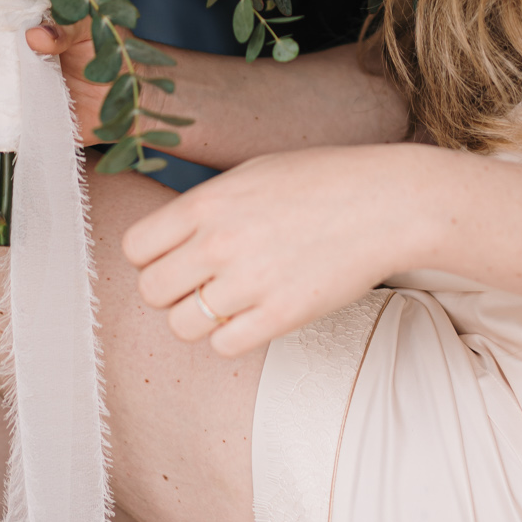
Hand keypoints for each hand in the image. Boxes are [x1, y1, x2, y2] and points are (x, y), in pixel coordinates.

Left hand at [121, 143, 436, 356]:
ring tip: (231, 300)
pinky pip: (223, 347)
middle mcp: (220, 242)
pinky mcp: (281, 316)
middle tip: (201, 283)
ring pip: (182, 326)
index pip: (135, 248)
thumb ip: (207, 206)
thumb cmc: (322, 181)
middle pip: (151, 291)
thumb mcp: (253, 173)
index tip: (174, 257)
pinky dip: (233, 337)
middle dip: (172, 291)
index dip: (151, 257)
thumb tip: (168, 236)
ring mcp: (250, 281)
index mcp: (208, 202)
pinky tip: (256, 314)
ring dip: (200, 318)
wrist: (386, 202)